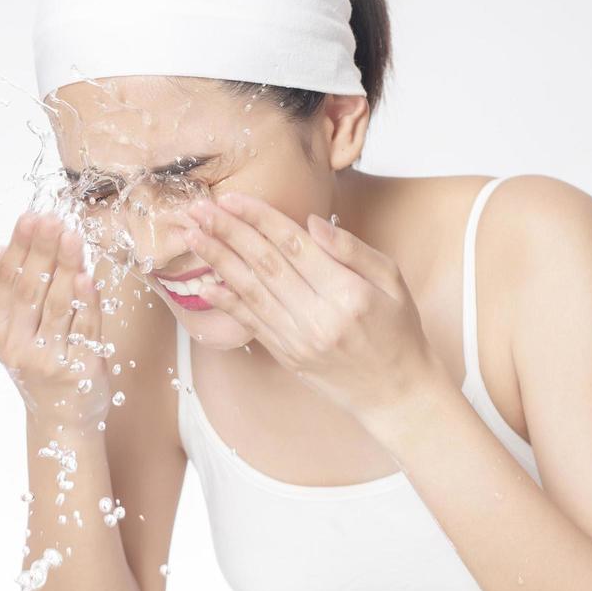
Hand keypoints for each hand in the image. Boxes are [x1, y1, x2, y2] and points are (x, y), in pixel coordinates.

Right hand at [0, 211, 111, 427]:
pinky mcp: (79, 369)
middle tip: (50, 219)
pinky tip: (87, 276)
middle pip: (30, 289)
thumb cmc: (40, 364)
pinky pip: (84, 328)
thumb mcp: (15, 331)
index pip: (7, 280)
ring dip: (65, 266)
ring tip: (71, 236)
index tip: (30, 217)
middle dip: (41, 250)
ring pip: (57, 304)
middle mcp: (16, 347)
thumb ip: (9, 292)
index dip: (19, 247)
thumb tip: (2, 249)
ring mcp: (47, 360)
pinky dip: (85, 302)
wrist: (61, 418)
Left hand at [178, 191, 446, 427]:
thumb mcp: (393, 280)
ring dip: (218, 261)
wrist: (396, 392)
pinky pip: (251, 323)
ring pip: (251, 292)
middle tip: (199, 209)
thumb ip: (352, 249)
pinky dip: (226, 301)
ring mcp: (299, 340)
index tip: (231, 198)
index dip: (259, 218)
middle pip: (264, 265)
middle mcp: (319, 317)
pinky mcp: (287, 356)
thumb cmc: (398, 330)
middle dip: (228, 232)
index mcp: (348, 292)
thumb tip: (312, 222)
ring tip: (193, 236)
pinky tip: (204, 282)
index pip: (293, 246)